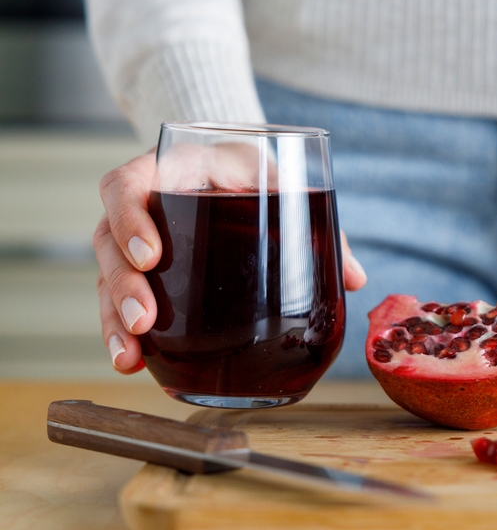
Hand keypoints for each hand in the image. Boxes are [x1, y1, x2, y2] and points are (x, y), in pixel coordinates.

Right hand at [93, 150, 367, 373]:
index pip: (127, 185)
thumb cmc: (258, 173)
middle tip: (145, 318)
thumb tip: (356, 279)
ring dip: (114, 316)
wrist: (240, 169)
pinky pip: (117, 298)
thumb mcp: (282, 183)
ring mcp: (135, 237)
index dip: (130, 217)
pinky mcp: (140, 270)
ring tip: (131, 351)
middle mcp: (143, 202)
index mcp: (172, 169)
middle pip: (107, 239)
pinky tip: (131, 361)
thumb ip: (318, 227)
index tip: (150, 253)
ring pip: (107, 275)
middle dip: (123, 283)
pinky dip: (121, 331)